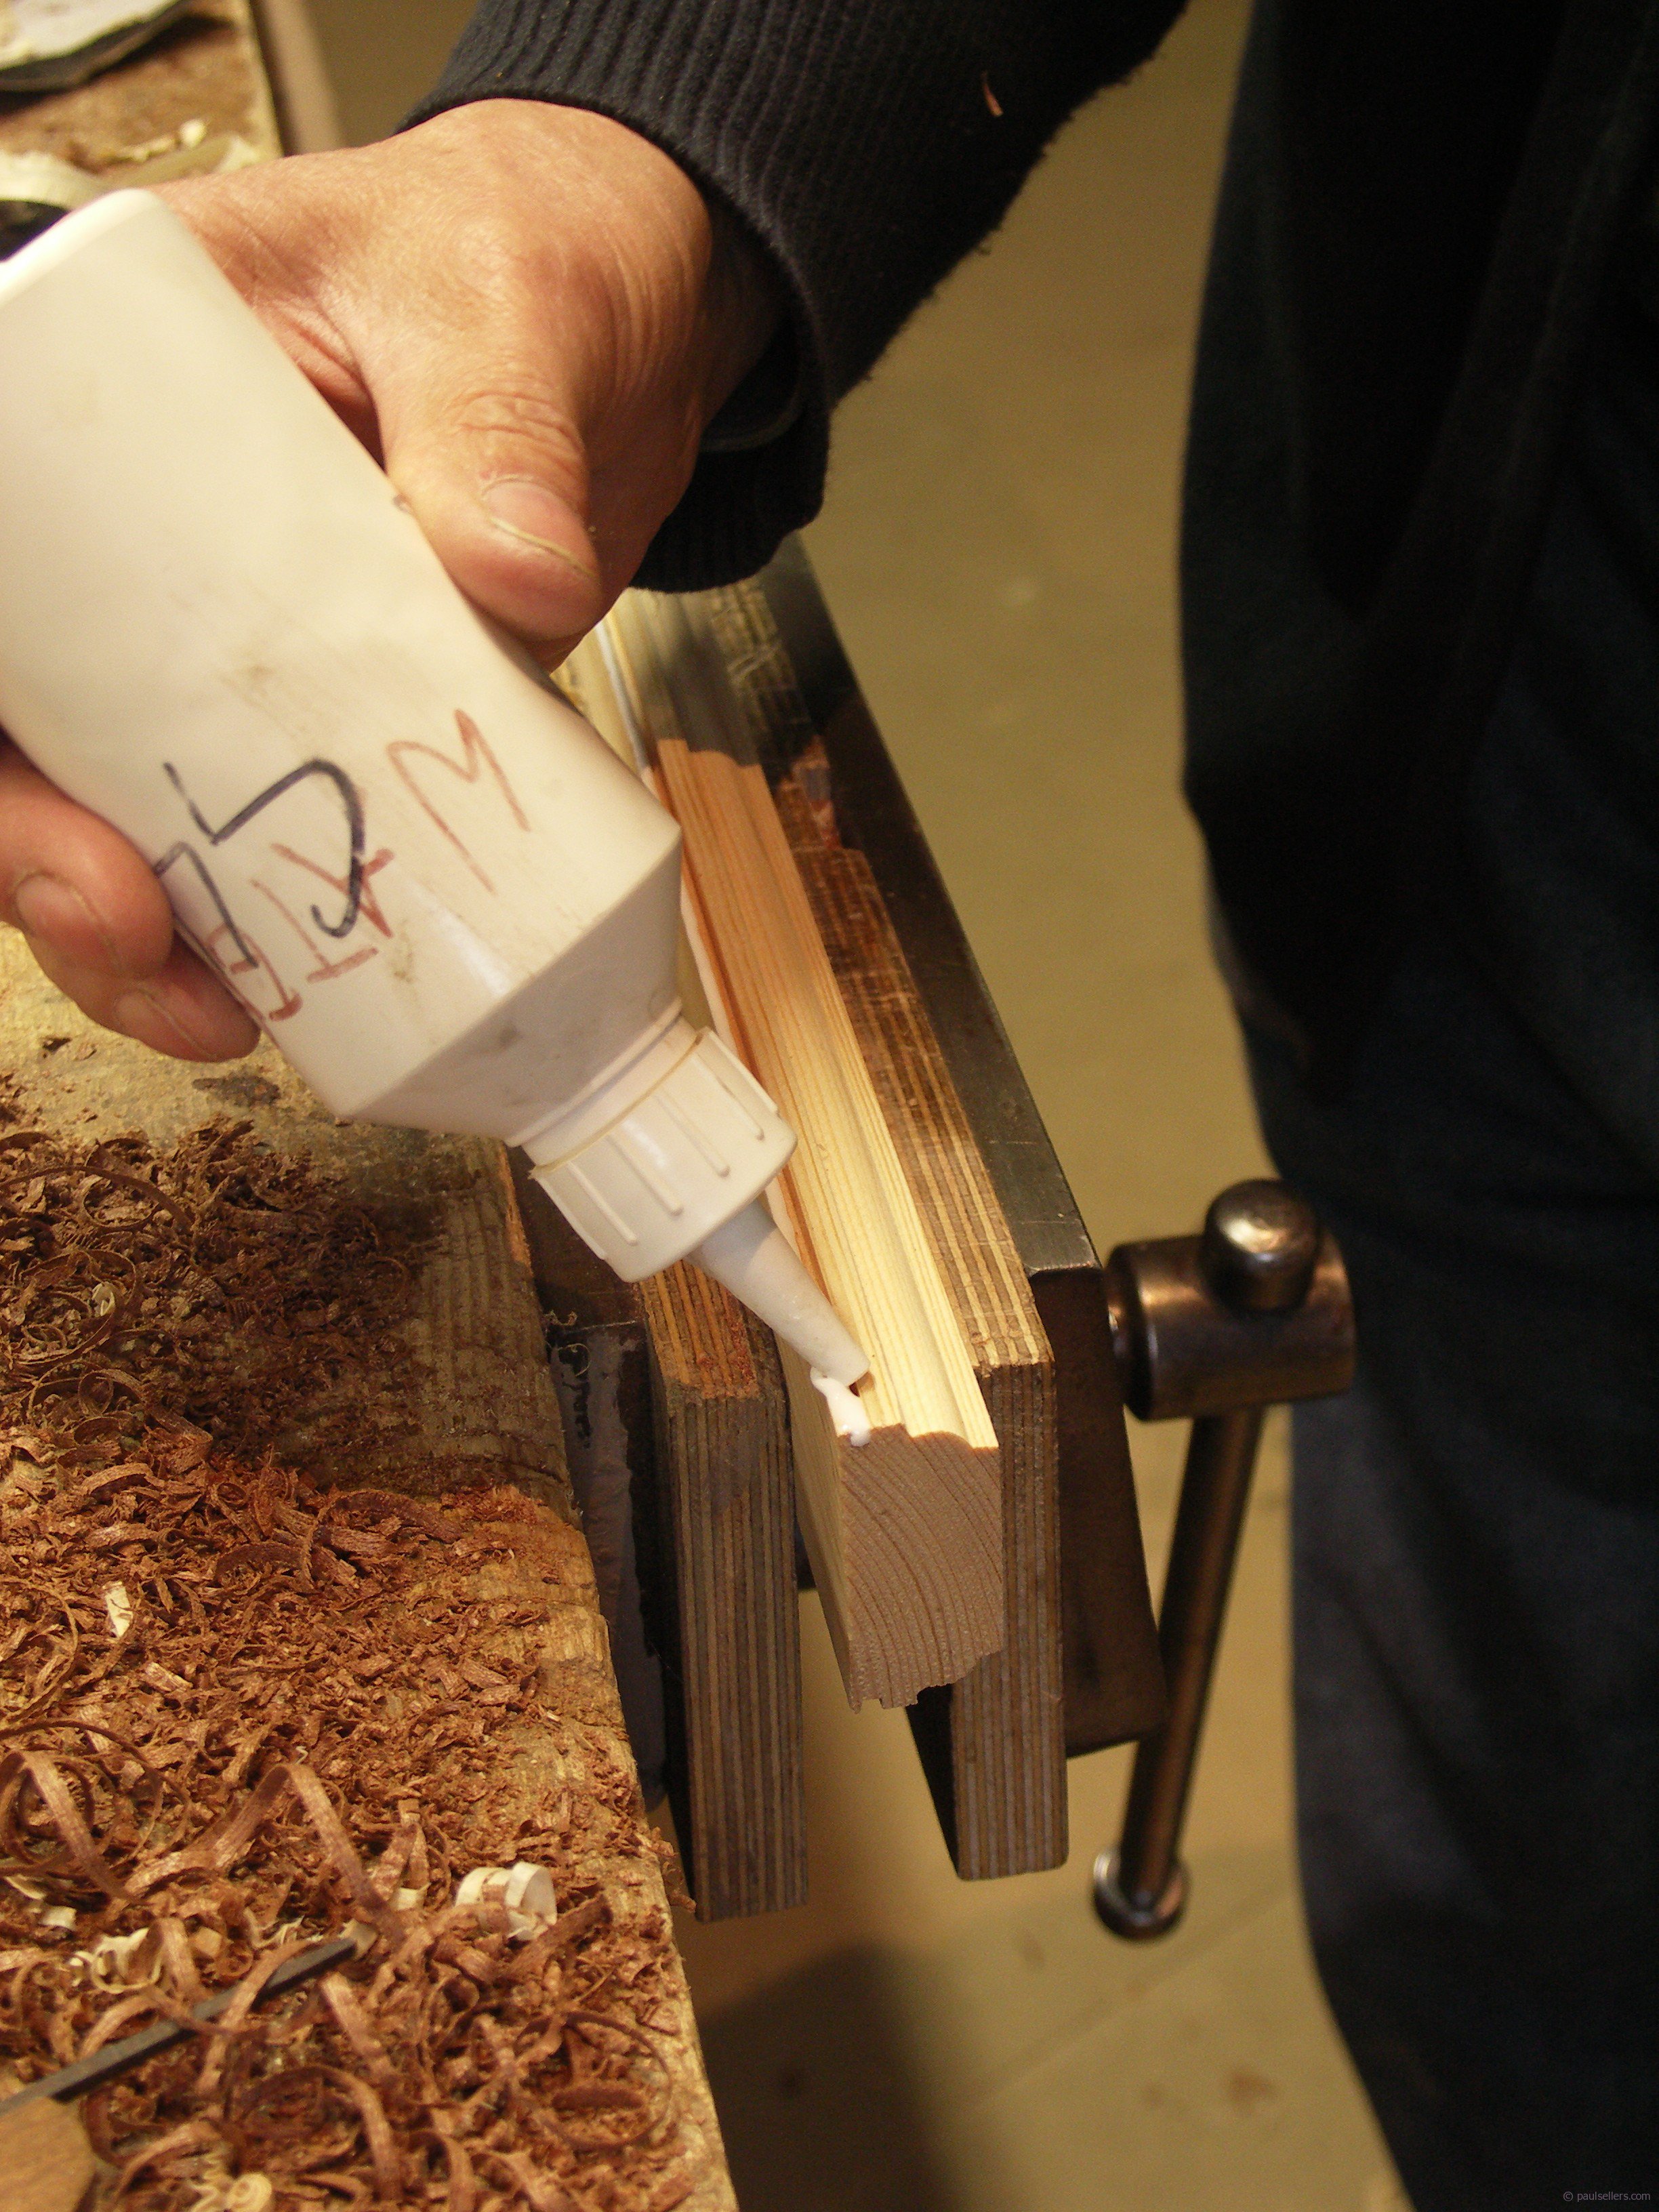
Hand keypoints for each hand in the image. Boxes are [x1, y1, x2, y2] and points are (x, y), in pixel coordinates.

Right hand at [1, 100, 777, 1059]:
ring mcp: (220, 635)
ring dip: (146, 929)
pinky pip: (256, 831)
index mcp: (109, 394)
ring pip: (119, 800)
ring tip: (219, 1007)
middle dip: (44, 852)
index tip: (32, 780)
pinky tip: (291, 990)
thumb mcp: (502, 309)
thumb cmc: (529, 254)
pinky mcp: (320, 711)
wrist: (634, 329)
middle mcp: (135, 535)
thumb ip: (504, 423)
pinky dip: (262, 922)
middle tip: (132, 934)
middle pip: (24, 713)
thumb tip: (516, 576)